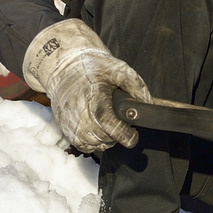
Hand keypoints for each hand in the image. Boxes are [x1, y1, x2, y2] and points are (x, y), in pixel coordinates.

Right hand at [22, 19, 147, 152]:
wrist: (65, 68)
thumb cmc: (93, 67)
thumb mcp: (119, 69)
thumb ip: (136, 86)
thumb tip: (148, 104)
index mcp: (93, 96)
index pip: (106, 121)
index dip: (122, 132)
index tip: (134, 134)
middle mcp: (78, 112)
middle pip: (102, 136)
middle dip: (118, 135)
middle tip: (124, 124)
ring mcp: (69, 121)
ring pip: (93, 144)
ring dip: (107, 140)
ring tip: (112, 126)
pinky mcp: (64, 127)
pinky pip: (82, 145)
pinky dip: (94, 143)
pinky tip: (100, 131)